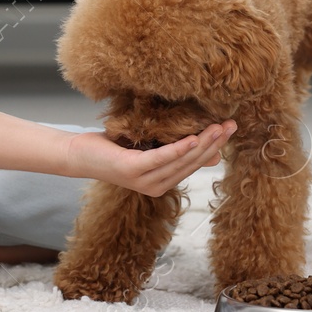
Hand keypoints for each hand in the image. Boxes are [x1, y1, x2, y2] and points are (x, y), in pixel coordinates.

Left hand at [66, 120, 236, 195]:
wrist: (80, 155)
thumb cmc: (113, 148)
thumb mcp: (149, 147)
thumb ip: (175, 150)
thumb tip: (208, 152)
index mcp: (162, 181)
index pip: (195, 164)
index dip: (214, 147)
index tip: (230, 128)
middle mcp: (156, 185)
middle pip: (192, 163)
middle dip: (214, 144)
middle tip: (231, 125)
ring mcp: (145, 181)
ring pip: (181, 162)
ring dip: (203, 144)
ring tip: (218, 128)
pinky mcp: (134, 171)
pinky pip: (161, 158)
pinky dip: (179, 149)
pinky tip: (194, 138)